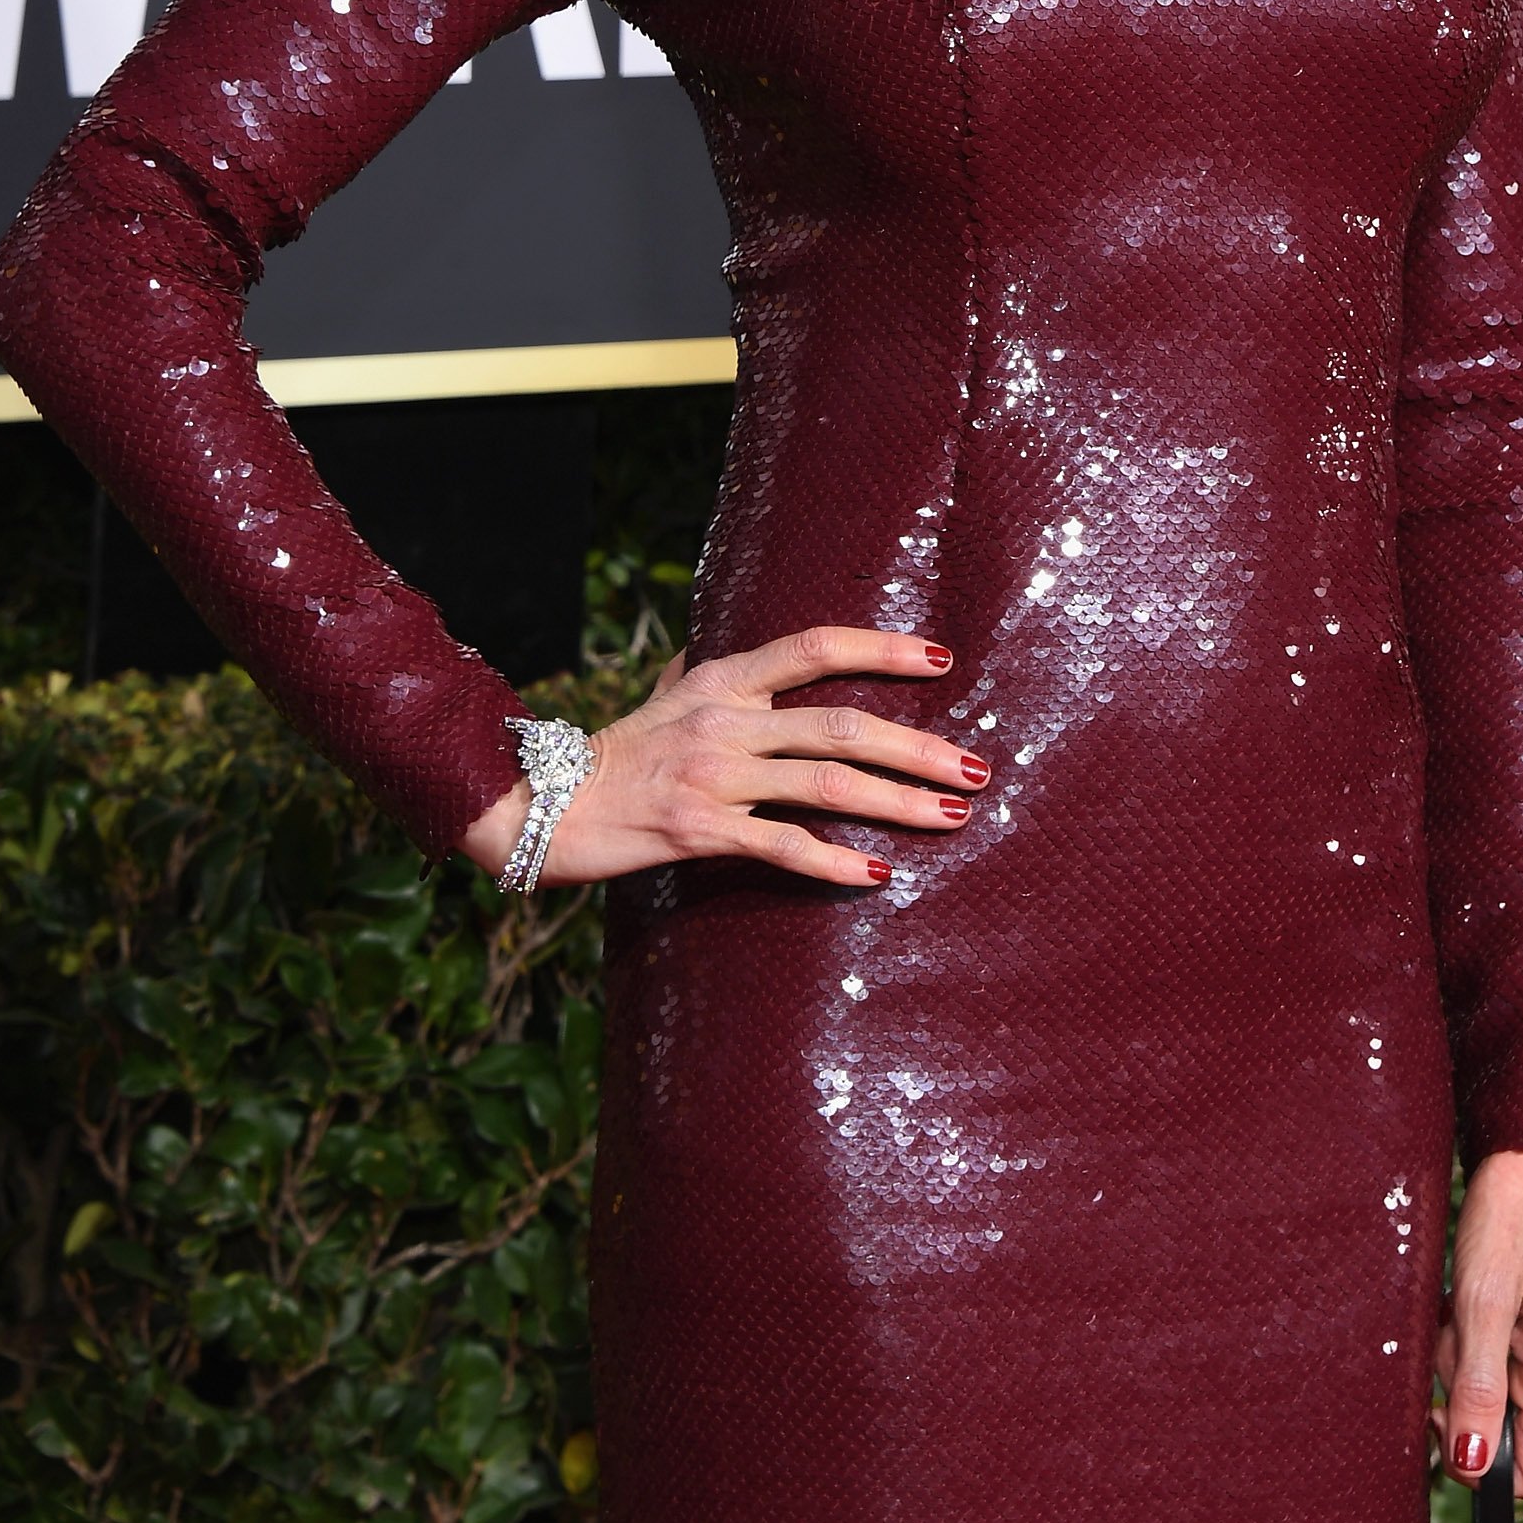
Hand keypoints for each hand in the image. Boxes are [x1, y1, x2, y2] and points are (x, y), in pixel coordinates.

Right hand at [458, 628, 982, 889]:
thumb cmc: (617, 751)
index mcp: (725, 678)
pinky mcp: (700, 833)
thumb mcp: (670, 693)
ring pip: (828, 786)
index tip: (940, 658)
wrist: (544, 804)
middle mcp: (726, 720)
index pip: (815, 648)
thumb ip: (717, 673)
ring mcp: (714, 777)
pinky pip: (783, 847)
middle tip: (978, 766)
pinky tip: (877, 874)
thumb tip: (755, 655)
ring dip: (900, 803)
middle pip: (844, 726)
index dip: (881, 650)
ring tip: (954, 815)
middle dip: (920, 747)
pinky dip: (835, 863)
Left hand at [1436, 1149, 1522, 1495]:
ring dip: (1468, 1350)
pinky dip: (1482, 1329)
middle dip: (1463, 1383)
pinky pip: (1508, 1351)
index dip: (1474, 1457)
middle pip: (1504, 1422)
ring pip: (1500, 1383)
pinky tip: (1477, 1289)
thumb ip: (1477, 1389)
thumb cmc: (1512, 1219)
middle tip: (1452, 1323)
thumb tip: (1470, 1465)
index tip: (1438, 1408)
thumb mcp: (1481, 1304)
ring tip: (1464, 1294)